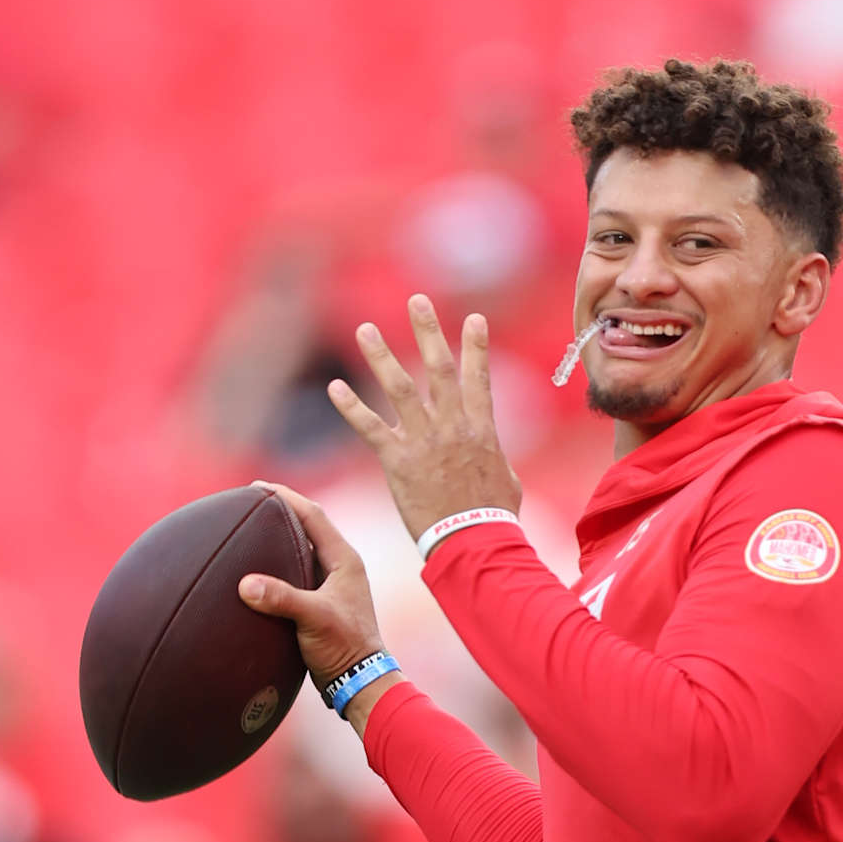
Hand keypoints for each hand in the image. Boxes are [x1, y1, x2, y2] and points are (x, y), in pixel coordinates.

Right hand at [237, 483, 389, 695]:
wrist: (359, 682)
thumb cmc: (344, 649)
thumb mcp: (313, 620)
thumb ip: (282, 599)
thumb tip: (246, 585)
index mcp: (344, 560)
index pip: (313, 515)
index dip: (285, 497)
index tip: (257, 487)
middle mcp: (340, 567)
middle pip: (307, 527)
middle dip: (279, 512)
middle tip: (249, 503)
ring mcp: (332, 585)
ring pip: (302, 550)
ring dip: (278, 539)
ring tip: (250, 531)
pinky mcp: (322, 602)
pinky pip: (296, 572)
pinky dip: (278, 565)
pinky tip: (258, 570)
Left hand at [328, 294, 521, 541]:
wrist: (472, 541)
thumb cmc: (494, 519)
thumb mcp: (508, 482)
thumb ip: (497, 460)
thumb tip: (495, 458)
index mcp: (481, 430)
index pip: (478, 378)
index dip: (476, 346)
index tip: (473, 319)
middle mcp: (452, 426)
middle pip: (437, 368)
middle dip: (427, 330)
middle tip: (416, 300)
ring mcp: (423, 441)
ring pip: (399, 387)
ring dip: (380, 356)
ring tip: (365, 330)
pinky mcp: (398, 461)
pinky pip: (370, 427)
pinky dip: (351, 407)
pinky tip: (334, 388)